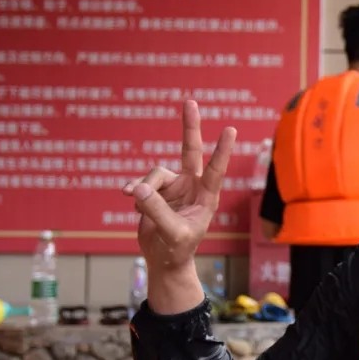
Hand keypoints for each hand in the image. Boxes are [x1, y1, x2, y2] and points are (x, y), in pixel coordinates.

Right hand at [122, 101, 235, 273]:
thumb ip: (158, 211)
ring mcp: (174, 186)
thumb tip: (141, 188)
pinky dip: (134, 190)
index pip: (216, 170)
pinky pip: (141, 182)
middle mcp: (192, 186)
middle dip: (189, 127)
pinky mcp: (156, 190)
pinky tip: (127, 196)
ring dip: (145, 188)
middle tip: (190, 101)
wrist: (164, 258)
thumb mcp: (172, 233)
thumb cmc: (178, 249)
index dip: (222, 151)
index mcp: (206, 197)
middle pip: (189, 150)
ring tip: (138, 207)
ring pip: (155, 174)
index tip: (231, 129)